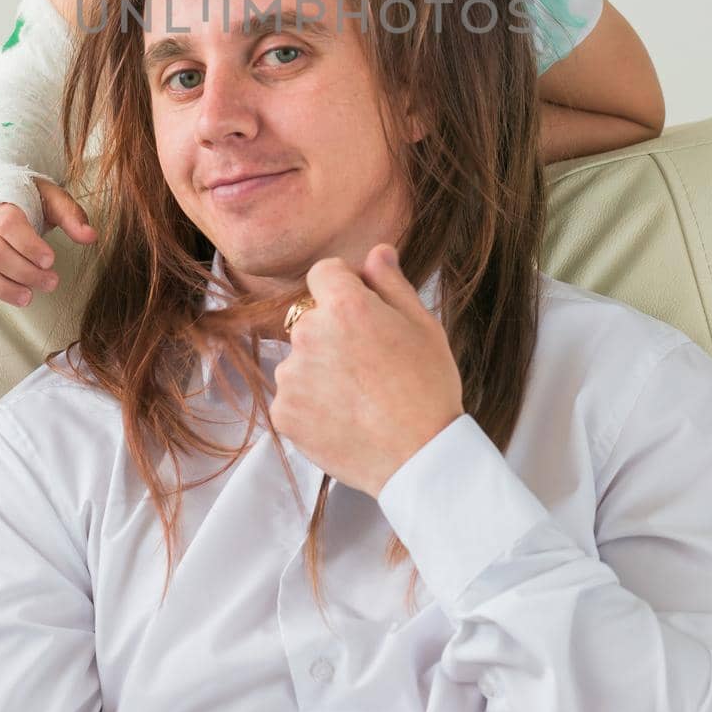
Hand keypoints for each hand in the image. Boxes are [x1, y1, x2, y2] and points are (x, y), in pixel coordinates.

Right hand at [0, 180, 96, 305]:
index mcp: (0, 200)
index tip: (50, 261)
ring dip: (1, 287)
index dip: (29, 245)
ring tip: (27, 296)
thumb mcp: (51, 197)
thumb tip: (90, 236)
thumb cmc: (24, 197)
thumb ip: (70, 214)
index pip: (8, 223)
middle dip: (24, 272)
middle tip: (50, 282)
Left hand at [269, 244, 463, 496]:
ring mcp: (292, 375)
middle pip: (311, 317)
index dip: (345, 287)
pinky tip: (344, 417)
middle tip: (369, 363)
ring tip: (359, 396)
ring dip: (320, 368)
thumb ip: (391, 282)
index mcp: (344, 306)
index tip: (364, 312)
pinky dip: (312, 404)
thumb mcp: (422, 325)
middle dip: (333, 330)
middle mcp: (309, 334)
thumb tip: (376, 251)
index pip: (324, 273)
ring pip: (301, 358)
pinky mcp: (283, 413)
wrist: (419, 459)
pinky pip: (293, 396)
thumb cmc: (428, 388)